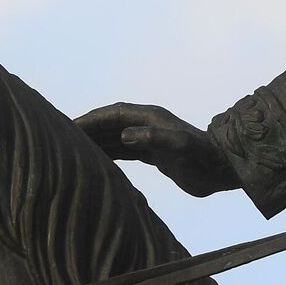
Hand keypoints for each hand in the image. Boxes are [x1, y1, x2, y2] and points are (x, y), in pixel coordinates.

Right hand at [74, 102, 242, 196]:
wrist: (222, 170)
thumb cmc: (203, 158)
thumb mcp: (180, 147)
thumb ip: (154, 139)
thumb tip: (125, 136)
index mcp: (150, 117)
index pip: (113, 114)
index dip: (92, 118)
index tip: (70, 124)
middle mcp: (148, 124)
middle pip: (111, 123)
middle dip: (89, 128)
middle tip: (62, 137)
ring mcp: (151, 138)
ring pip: (116, 137)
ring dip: (97, 141)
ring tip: (74, 149)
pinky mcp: (155, 154)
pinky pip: (125, 150)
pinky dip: (109, 153)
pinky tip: (97, 161)